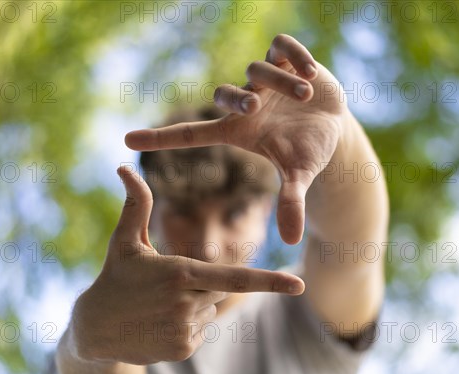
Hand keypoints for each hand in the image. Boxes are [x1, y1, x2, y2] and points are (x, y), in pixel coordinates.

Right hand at [70, 166, 304, 364]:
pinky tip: (159, 322)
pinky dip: (187, 325)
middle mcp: (186, 304)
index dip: (269, 281)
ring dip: (192, 305)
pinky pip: (201, 331)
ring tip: (159, 306)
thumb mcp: (124, 239)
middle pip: (217, 290)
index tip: (298, 285)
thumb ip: (136, 203)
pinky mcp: (182, 350)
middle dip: (199, 285)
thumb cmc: (114, 276)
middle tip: (164, 286)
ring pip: (210, 310)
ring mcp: (184, 330)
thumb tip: (124, 167)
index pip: (233, 277)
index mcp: (180, 273)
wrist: (94, 328)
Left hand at [125, 34, 346, 244]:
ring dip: (280, 82)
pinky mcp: (287, 58)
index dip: (161, 137)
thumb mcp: (298, 174)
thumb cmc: (306, 151)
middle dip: (236, 99)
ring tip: (305, 97)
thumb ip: (290, 202)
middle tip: (255, 108)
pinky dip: (294, 56)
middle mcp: (247, 103)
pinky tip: (310, 73)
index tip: (126, 140)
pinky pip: (281, 46)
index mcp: (238, 131)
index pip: (193, 134)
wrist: (331, 124)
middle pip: (225, 94)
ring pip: (258, 69)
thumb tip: (291, 242)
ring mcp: (266, 79)